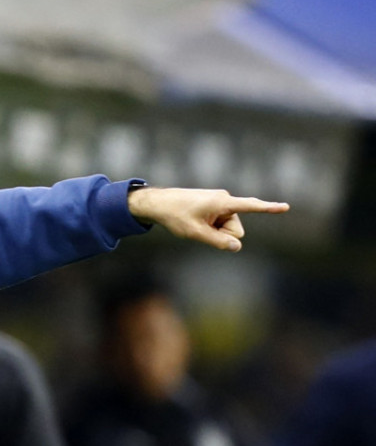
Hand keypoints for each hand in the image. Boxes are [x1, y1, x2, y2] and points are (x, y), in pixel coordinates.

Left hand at [128, 187, 289, 251]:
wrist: (159, 203)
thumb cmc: (175, 216)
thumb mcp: (195, 233)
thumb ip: (217, 241)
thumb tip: (237, 247)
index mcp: (222, 202)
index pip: (250, 206)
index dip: (269, 208)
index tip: (286, 207)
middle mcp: (224, 199)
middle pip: (236, 229)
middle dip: (223, 234)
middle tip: (200, 228)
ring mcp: (220, 202)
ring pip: (229, 228)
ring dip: (215, 230)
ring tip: (196, 222)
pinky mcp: (216, 205)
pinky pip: (221, 223)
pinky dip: (212, 226)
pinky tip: (197, 221)